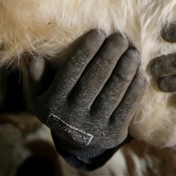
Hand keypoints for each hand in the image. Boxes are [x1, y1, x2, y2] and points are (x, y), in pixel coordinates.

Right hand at [26, 31, 148, 159]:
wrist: (78, 143)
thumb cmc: (60, 107)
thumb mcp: (40, 96)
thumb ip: (37, 77)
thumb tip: (33, 58)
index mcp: (52, 104)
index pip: (71, 72)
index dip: (86, 51)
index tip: (99, 33)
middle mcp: (72, 116)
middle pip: (95, 80)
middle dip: (109, 56)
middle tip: (120, 38)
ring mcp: (94, 127)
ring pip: (113, 93)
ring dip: (125, 70)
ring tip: (133, 52)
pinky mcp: (113, 133)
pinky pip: (127, 109)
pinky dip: (135, 91)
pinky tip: (141, 75)